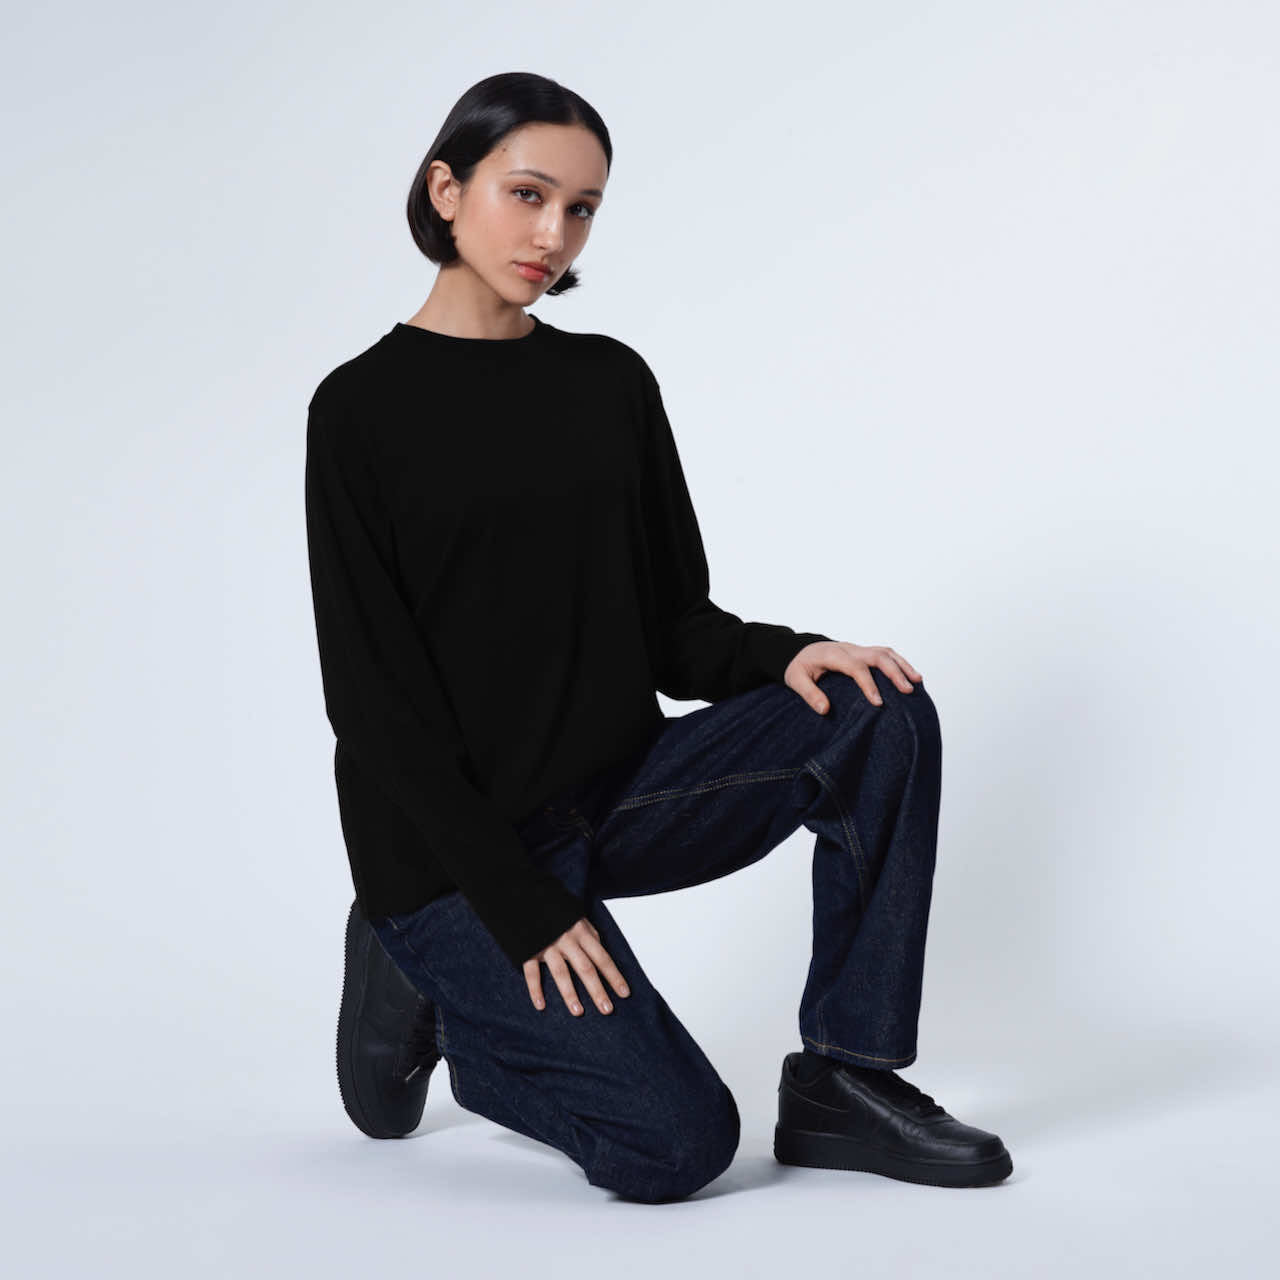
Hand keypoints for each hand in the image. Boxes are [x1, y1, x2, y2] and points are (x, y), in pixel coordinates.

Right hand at [523, 916, 631, 1015]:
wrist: (526, 897)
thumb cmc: (556, 911)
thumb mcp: (578, 918)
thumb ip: (590, 936)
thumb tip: (601, 955)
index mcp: (581, 933)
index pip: (602, 958)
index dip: (614, 976)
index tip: (624, 994)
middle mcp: (567, 940)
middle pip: (585, 968)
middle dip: (597, 990)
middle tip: (607, 1010)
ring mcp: (547, 945)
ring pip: (561, 972)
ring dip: (570, 993)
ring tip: (578, 1012)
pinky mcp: (528, 949)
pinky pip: (531, 972)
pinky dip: (535, 989)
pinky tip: (541, 1005)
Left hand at [784, 641, 922, 712]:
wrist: (797, 650)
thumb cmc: (798, 667)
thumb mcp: (795, 680)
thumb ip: (809, 694)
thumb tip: (825, 710)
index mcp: (833, 654)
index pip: (855, 667)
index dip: (868, 684)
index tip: (878, 703)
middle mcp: (848, 649)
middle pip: (877, 656)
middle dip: (894, 672)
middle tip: (908, 691)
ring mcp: (857, 649)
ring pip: (885, 652)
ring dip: (902, 665)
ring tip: (917, 681)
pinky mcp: (862, 652)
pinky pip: (884, 654)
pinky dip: (899, 663)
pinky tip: (910, 675)